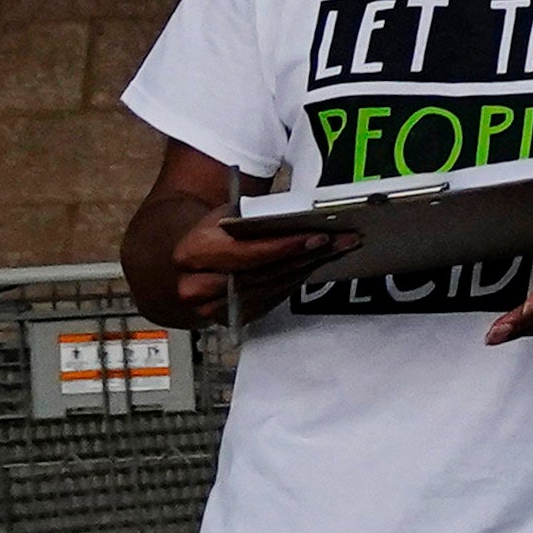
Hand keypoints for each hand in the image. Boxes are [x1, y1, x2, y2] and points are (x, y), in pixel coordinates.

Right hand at [148, 209, 349, 326]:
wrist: (191, 257)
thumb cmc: (216, 230)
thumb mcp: (229, 213)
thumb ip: (257, 217)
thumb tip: (303, 217)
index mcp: (192, 252)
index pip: (246, 252)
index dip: (284, 247)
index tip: (318, 236)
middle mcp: (196, 286)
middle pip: (262, 274)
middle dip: (304, 257)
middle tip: (340, 241)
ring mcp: (211, 309)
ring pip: (269, 290)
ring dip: (306, 270)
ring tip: (336, 251)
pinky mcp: (228, 319)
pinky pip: (268, 302)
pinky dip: (294, 283)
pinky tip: (314, 266)